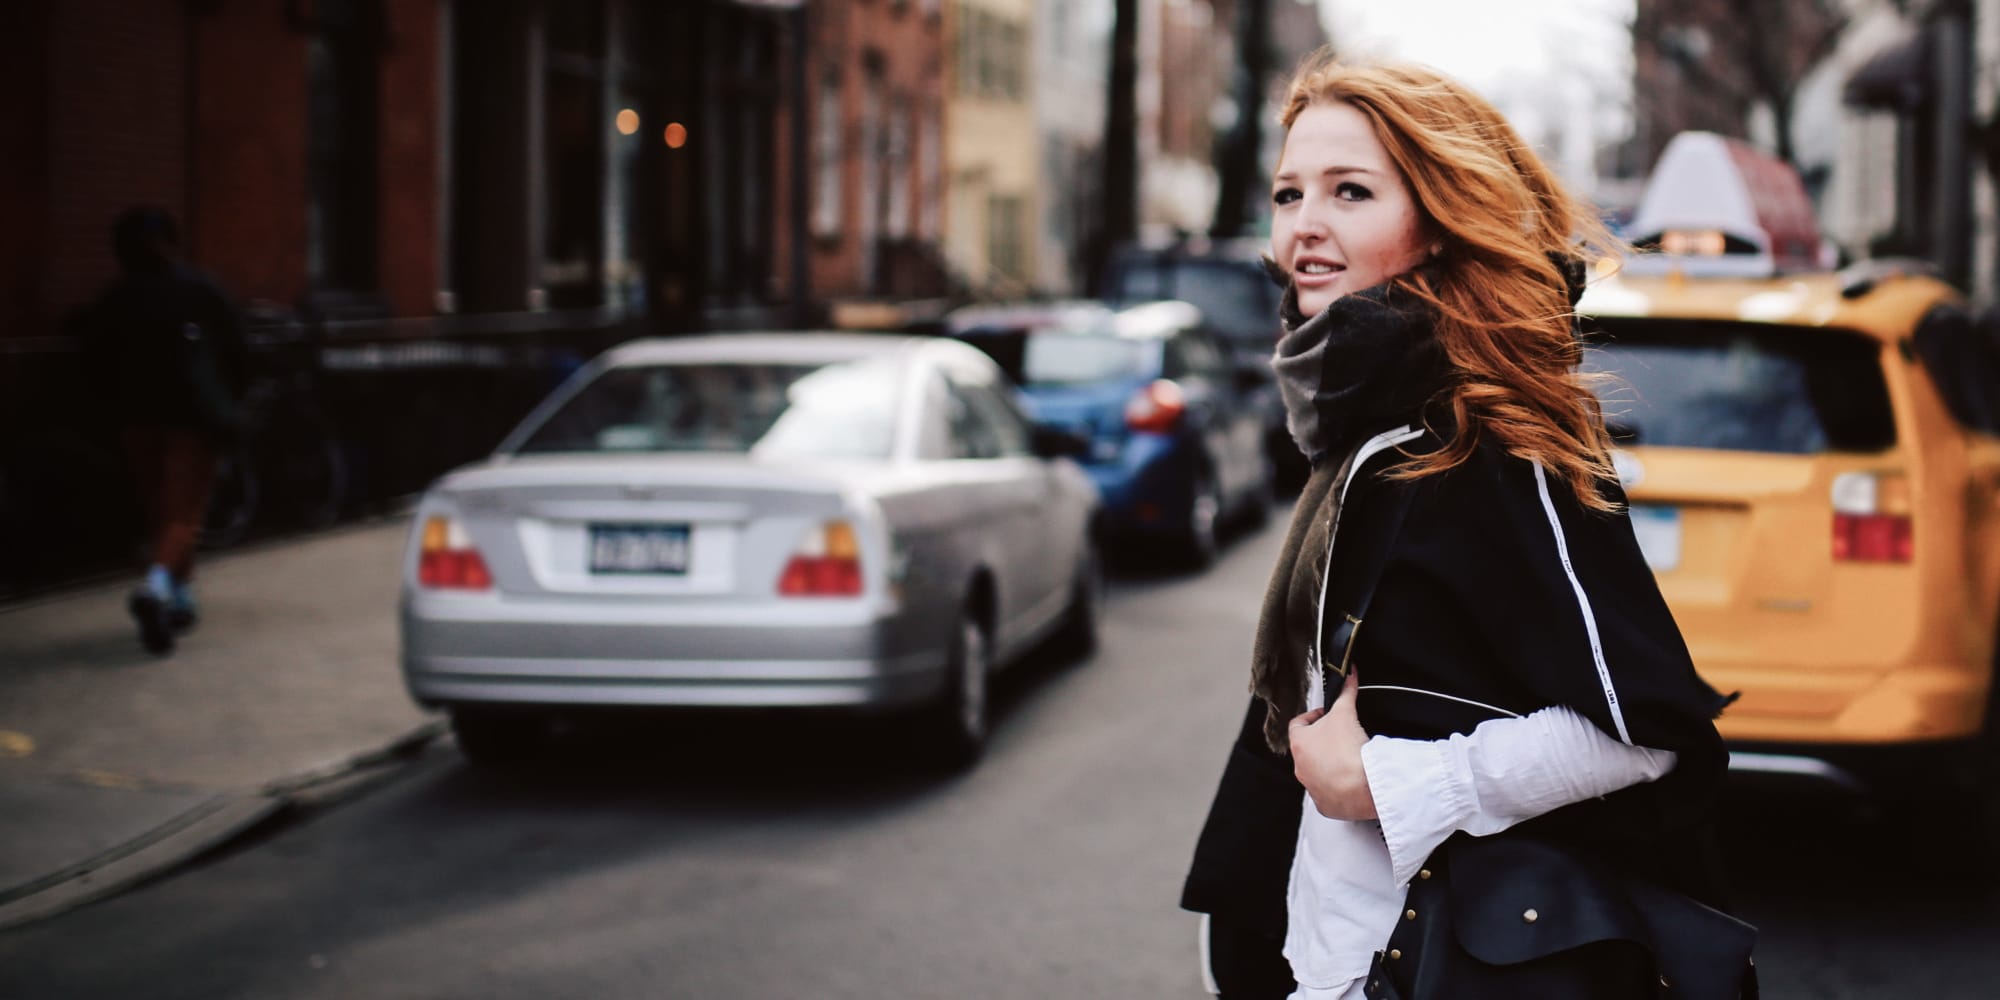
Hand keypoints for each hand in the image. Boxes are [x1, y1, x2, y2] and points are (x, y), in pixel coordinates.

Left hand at [1288, 669, 1377, 820]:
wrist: (1362, 787)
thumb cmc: (1347, 751)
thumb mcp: (1346, 713)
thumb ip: (1346, 692)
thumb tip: (1350, 674)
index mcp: (1299, 744)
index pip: (1298, 725)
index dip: (1312, 717)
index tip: (1327, 716)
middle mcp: (1300, 767)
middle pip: (1307, 749)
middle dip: (1323, 741)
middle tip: (1341, 736)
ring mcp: (1312, 788)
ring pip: (1317, 772)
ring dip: (1329, 764)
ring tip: (1349, 758)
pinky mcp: (1325, 805)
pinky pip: (1329, 793)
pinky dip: (1338, 786)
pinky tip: (1352, 779)